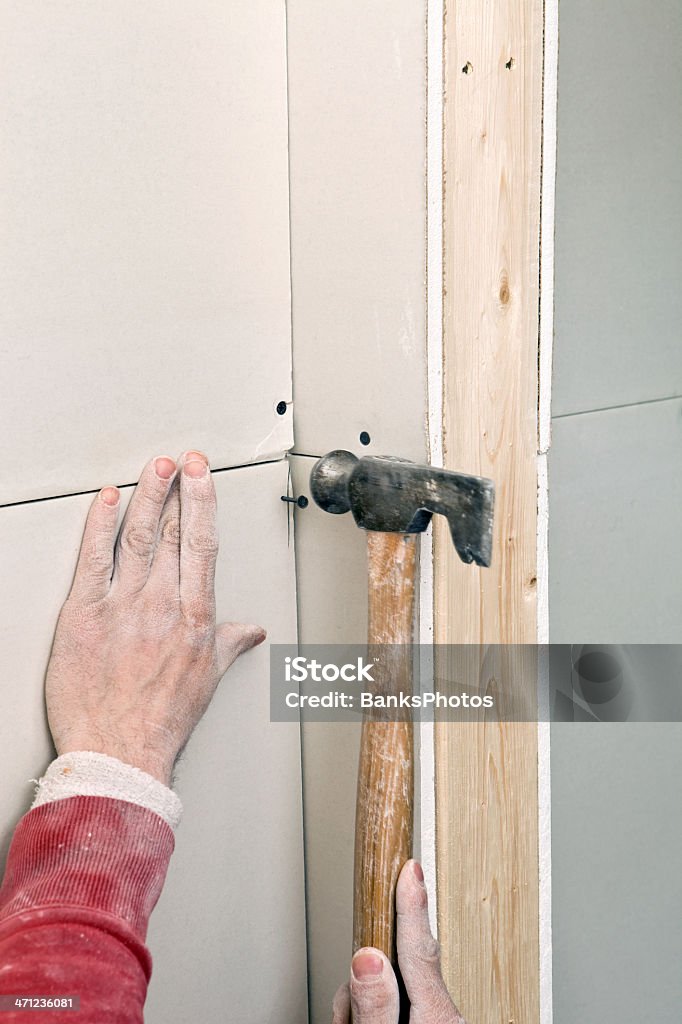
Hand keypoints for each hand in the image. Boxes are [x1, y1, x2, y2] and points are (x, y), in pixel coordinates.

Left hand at [45, 452, 264, 785]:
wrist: (119, 754)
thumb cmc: (161, 723)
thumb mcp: (207, 680)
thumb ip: (230, 645)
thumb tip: (251, 630)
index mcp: (196, 618)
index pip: (204, 545)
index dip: (204, 503)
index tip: (203, 476)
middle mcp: (163, 605)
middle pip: (174, 532)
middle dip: (179, 489)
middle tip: (182, 458)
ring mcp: (124, 607)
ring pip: (139, 537)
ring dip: (148, 495)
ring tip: (154, 467)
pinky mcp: (85, 615)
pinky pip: (93, 559)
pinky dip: (99, 525)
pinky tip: (105, 500)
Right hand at [333, 860, 464, 1023]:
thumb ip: (374, 1005)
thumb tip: (367, 958)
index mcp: (436, 1016)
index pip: (419, 948)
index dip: (411, 906)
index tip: (411, 869)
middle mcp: (442, 1015)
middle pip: (399, 963)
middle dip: (367, 973)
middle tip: (348, 1007)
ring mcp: (438, 1019)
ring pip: (394, 982)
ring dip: (366, 997)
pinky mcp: (430, 1022)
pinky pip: (398, 1002)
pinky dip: (377, 1008)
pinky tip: (365, 1022)